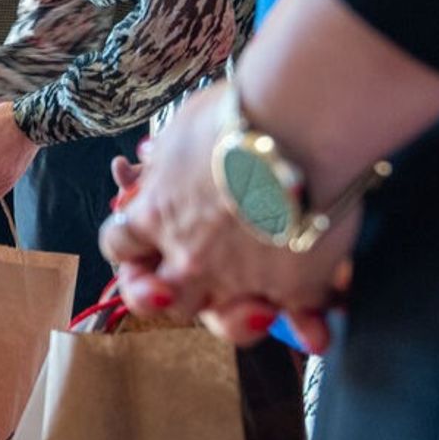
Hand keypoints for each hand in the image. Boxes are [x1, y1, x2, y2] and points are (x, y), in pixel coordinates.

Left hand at [97, 85, 356, 351]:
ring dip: (238, 319)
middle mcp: (188, 257)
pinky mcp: (293, 288)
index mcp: (154, 215)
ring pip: (224, 324)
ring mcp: (239, 280)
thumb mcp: (182, 128)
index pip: (119, 244)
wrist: (297, 127)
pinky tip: (319, 325)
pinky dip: (310, 324)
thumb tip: (153, 161)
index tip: (146, 240)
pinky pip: (299, 320)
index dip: (130, 247)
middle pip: (156, 299)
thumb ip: (167, 159)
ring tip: (257, 311)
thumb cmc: (237, 114)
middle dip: (167, 297)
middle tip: (189, 285)